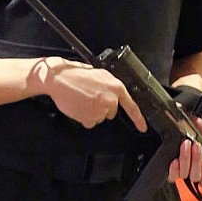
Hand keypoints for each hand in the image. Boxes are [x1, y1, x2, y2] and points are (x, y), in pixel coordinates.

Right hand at [29, 57, 146, 131]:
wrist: (59, 79)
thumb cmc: (75, 74)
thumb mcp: (99, 74)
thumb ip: (110, 86)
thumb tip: (115, 94)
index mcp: (115, 87)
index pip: (131, 106)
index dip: (138, 118)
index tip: (142, 127)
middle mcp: (110, 100)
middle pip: (111, 112)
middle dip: (102, 106)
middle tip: (90, 96)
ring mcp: (100, 110)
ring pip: (99, 117)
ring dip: (91, 111)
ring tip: (82, 99)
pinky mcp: (89, 118)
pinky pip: (89, 122)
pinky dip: (84, 117)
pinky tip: (78, 106)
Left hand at [168, 116, 201, 186]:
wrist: (188, 116)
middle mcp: (194, 169)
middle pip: (195, 178)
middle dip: (196, 161)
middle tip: (196, 145)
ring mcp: (182, 167)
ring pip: (184, 174)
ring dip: (186, 159)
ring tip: (186, 144)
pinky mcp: (172, 165)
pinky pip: (172, 176)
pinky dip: (174, 169)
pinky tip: (176, 159)